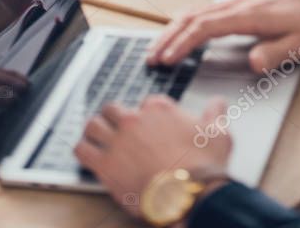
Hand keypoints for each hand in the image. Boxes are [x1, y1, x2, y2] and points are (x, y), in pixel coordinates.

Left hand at [74, 95, 230, 216]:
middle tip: (117, 130)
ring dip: (94, 131)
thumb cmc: (203, 168)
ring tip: (96, 138)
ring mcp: (118, 140)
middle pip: (113, 109)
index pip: (145, 103)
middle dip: (114, 118)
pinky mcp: (105, 164)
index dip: (146, 116)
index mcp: (160, 108)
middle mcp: (135, 119)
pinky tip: (86, 154)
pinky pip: (82, 150)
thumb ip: (215, 114)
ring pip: (93, 125)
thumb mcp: (218, 134)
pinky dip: (82, 151)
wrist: (189, 196)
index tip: (148, 127)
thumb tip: (218, 103)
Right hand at [147, 0, 299, 72]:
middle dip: (168, 37)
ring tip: (158, 47)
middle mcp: (238, 4)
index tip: (167, 58)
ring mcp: (238, 2)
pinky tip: (182, 32)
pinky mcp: (241, 5)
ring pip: (196, 11)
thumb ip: (275, 54)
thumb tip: (251, 62)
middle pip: (193, 17)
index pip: (206, 27)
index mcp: (249, 14)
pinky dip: (187, 22)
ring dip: (174, 29)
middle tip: (150, 57)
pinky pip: (206, 11)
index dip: (183, 43)